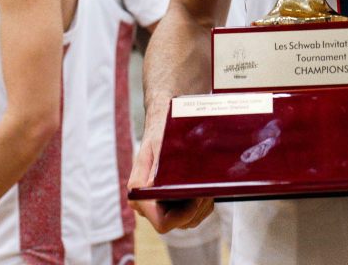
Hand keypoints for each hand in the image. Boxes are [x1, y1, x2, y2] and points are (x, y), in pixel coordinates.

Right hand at [128, 102, 213, 232]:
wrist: (163, 123)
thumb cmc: (160, 132)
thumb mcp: (160, 146)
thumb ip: (157, 169)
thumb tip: (154, 189)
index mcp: (140, 193)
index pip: (163, 223)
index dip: (184, 215)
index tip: (198, 196)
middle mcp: (147, 204)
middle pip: (178, 223)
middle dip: (196, 207)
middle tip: (207, 187)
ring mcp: (159, 205)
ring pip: (187, 220)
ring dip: (201, 205)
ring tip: (206, 184)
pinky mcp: (170, 202)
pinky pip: (191, 214)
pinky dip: (202, 203)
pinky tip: (205, 187)